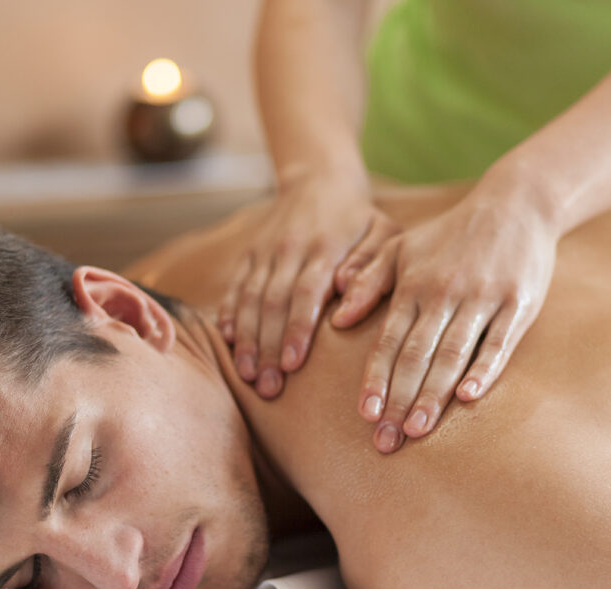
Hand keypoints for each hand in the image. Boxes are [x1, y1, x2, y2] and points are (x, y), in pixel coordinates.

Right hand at [218, 175, 399, 398]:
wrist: (318, 179)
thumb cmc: (360, 218)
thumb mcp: (382, 231)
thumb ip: (370, 263)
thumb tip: (347, 290)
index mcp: (324, 247)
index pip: (305, 293)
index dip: (296, 330)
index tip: (292, 365)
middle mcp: (289, 250)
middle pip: (273, 304)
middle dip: (268, 348)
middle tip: (268, 388)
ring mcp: (265, 252)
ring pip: (250, 299)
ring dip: (247, 340)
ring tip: (248, 375)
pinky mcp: (249, 254)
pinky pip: (235, 287)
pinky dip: (229, 313)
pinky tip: (228, 341)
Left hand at [331, 191, 556, 453]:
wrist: (516, 203)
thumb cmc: (451, 234)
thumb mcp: (401, 248)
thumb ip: (367, 281)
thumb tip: (337, 318)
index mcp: (412, 286)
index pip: (388, 341)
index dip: (376, 379)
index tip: (364, 414)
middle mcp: (443, 294)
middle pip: (416, 356)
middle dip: (398, 401)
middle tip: (385, 441)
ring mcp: (482, 299)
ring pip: (451, 354)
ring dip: (432, 395)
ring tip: (416, 430)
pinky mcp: (517, 304)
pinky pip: (498, 342)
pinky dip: (484, 369)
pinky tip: (468, 397)